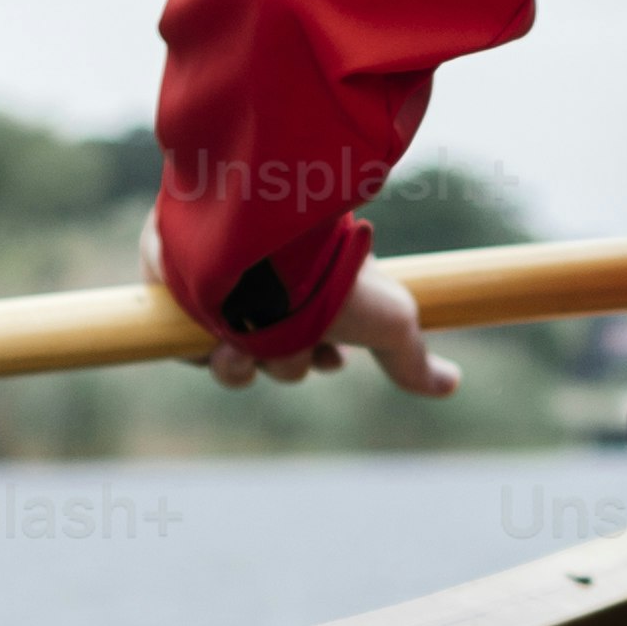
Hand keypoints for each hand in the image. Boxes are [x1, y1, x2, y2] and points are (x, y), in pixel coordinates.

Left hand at [154, 216, 454, 397]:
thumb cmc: (329, 277)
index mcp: (307, 294)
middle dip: (283, 363)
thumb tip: (452, 385)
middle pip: (272, 362)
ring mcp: (219, 296)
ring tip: (237, 341)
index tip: (331, 356)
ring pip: (229, 365)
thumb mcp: (391, 320)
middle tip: (283, 338)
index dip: (320, 360)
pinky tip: (209, 331)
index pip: (313, 350)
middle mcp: (264, 293)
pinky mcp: (174, 295)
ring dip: (239, 365)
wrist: (259, 241)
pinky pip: (183, 347)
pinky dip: (197, 349)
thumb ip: (412, 360)